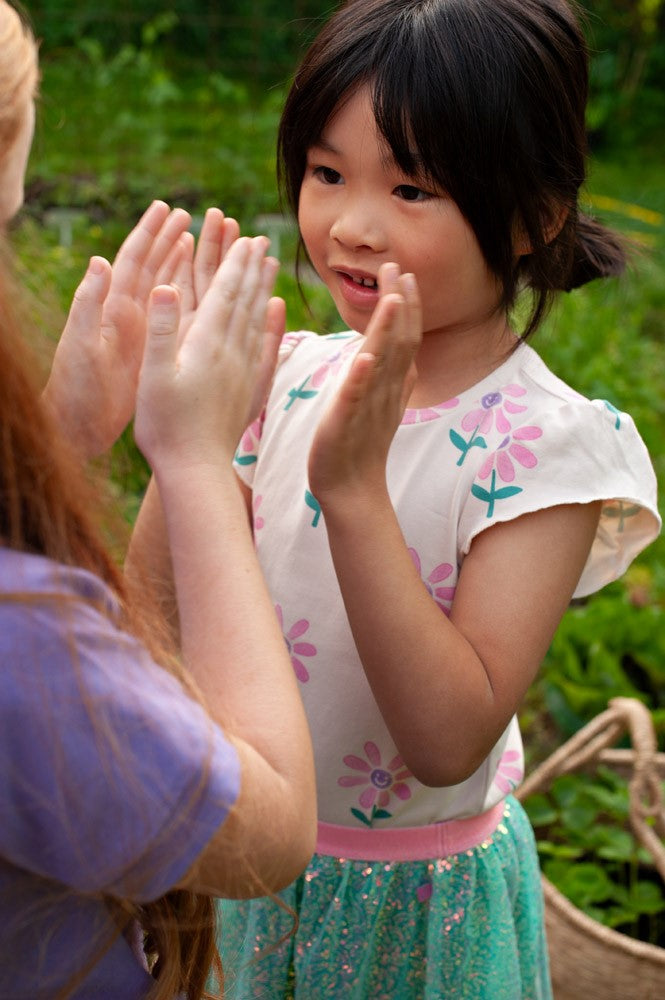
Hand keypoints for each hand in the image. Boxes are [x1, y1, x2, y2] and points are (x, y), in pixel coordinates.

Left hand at [42, 201, 191, 457]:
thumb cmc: (75, 388)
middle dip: (176, 239)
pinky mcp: (153, 352)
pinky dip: (193, 301)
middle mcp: (127, 314)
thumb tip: (98, 261)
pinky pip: (178, 319)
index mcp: (111, 308)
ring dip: (189, 265)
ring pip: (170, 289)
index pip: (133, 260)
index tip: (170, 209)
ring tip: (212, 244)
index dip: (150, 233)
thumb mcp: (80, 345)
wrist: (78, 427)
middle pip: (156, 267)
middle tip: (201, 216)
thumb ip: (87, 304)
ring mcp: (142, 332)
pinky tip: (211, 294)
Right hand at [168, 207, 285, 424]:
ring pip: (259, 321)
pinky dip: (274, 327)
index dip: (234, 264)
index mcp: (206, 345)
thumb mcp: (153, 375)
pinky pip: (267, 351)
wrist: (195, 470)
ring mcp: (245, 373)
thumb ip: (160, 329)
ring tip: (271, 266)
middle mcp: (232, 354)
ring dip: (265, 290)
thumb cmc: (165, 426)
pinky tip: (278, 313)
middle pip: (246, 301)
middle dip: (252, 268)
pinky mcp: (250, 392)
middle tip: (261, 240)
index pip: (225, 294)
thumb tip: (164, 284)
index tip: (244, 237)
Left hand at [308, 263, 421, 504]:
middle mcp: (383, 392)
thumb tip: (405, 359)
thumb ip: (392, 381)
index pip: (403, 339)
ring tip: (392, 299)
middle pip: (399, 343)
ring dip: (388, 332)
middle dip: (401, 305)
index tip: (404, 273)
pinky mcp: (344, 425)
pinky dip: (360, 378)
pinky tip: (363, 358)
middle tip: (398, 268)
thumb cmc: (359, 447)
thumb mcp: (379, 407)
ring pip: (382, 365)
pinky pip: (354, 399)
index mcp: (389, 385)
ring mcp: (367, 408)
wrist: (350, 491)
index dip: (407, 306)